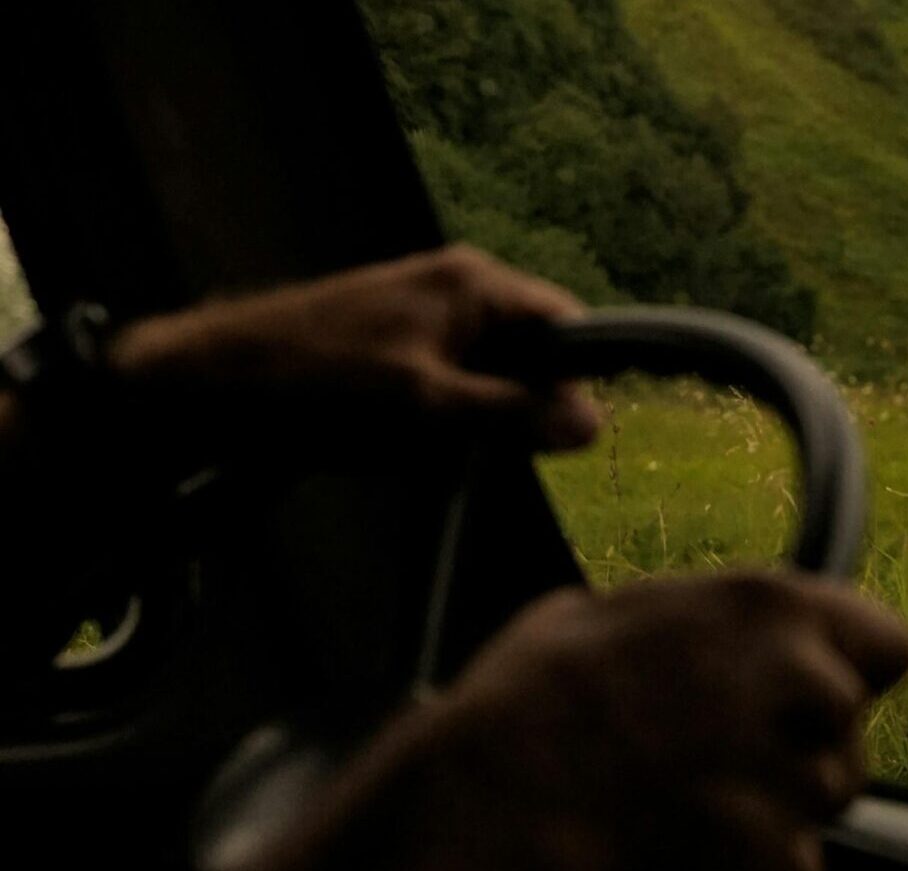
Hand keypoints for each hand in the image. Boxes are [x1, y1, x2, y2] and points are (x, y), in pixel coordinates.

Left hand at [106, 244, 600, 451]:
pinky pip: (453, 392)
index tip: (570, 434)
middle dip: (518, 409)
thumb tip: (592, 422)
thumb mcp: (426, 408)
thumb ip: (513, 414)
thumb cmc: (317, 385)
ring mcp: (427, 319)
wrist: (212, 387)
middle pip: (533, 357)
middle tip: (479, 445)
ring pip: (492, 382)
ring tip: (428, 446)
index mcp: (474, 283)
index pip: (567, 326)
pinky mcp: (400, 351)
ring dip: (477, 424)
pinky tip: (406, 446)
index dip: (576, 382)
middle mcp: (458, 289)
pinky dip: (442, 427)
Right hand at [424, 571, 907, 870]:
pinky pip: (793, 865)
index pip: (887, 642)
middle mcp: (804, 682)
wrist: (504, 802)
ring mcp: (797, 774)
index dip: (848, 669)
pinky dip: (752, 868)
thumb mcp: (605, 612)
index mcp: (768, 607)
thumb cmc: (537, 698)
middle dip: (806, 748)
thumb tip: (685, 631)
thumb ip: (685, 622)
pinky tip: (687, 847)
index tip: (808, 687)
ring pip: (828, 800)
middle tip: (733, 755)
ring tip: (698, 802)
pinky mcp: (780, 856)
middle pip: (854, 731)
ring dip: (780, 806)